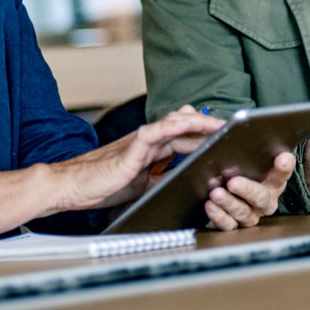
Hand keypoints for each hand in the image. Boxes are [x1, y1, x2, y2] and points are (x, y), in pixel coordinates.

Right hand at [49, 106, 223, 211]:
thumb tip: (187, 184)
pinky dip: (170, 125)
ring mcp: (139, 142)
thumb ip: (162, 179)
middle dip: (210, 128)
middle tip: (235, 128)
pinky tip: (186, 122)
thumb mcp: (142, 186)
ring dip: (198, 123)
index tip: (229, 137)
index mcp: (152, 150)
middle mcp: (148, 141)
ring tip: (220, 124)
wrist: (73, 186)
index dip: (206, 136)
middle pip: (185, 128)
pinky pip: (153, 132)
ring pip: (173, 124)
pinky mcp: (130, 149)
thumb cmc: (103, 185)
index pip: (185, 138)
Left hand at [202, 150, 294, 230]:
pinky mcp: (234, 224)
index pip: (282, 173)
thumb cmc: (242, 171)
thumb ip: (251, 151)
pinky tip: (210, 205)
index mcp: (273, 182)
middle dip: (247, 189)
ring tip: (216, 193)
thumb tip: (244, 134)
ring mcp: (250, 214)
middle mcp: (265, 200)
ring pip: (243, 213)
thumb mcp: (249, 160)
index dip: (284, 166)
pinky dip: (219, 216)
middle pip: (261, 197)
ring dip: (229, 203)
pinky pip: (229, 225)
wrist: (230, 192)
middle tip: (233, 182)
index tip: (283, 158)